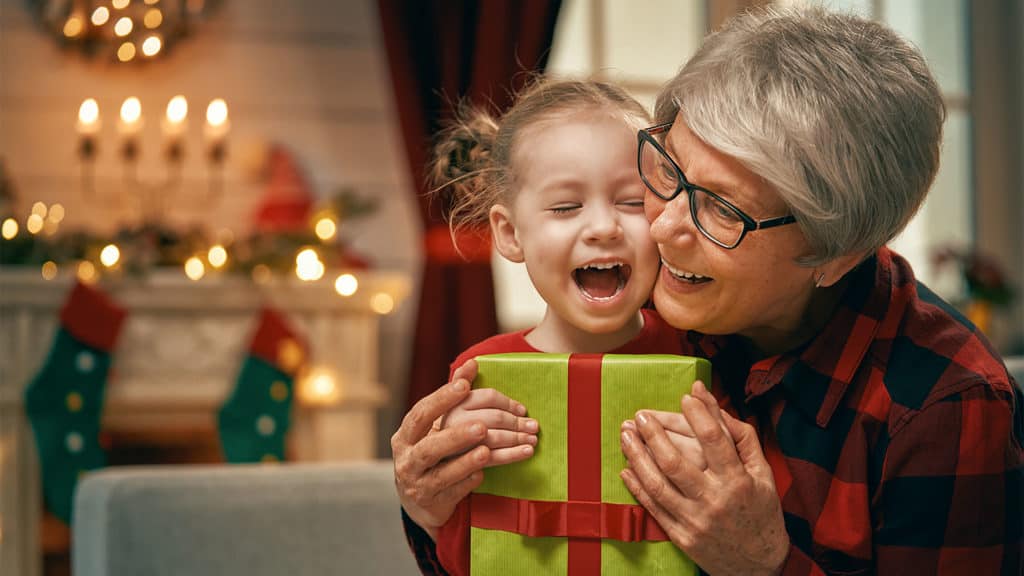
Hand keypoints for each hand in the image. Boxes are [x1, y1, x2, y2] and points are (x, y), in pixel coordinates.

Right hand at [391, 360, 536, 537]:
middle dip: (455, 436)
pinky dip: (467, 482)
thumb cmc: (433, 454)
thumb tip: (472, 363)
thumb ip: (453, 397)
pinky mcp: (433, 503)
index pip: (421, 413)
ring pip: (441, 474)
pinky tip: (483, 474)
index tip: (464, 386)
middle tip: (482, 427)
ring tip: (486, 452)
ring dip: (465, 462)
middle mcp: (408, 459)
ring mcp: (419, 484)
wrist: (421, 502)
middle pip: (429, 447)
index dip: (442, 399)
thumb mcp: (436, 427)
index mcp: (406, 435)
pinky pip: (452, 492)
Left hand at [619, 381, 788, 575]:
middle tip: (640, 415)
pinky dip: (636, 486)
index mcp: (738, 481)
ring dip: (636, 457)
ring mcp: (695, 520)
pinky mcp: (682, 537)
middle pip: (675, 462)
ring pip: (657, 484)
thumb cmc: (761, 510)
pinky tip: (627, 468)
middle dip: (653, 434)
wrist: (760, 565)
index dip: (698, 415)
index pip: (714, 440)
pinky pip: (653, 508)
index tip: (685, 398)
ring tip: (626, 436)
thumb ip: (737, 432)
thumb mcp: (761, 470)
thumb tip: (706, 395)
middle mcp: (715, 500)